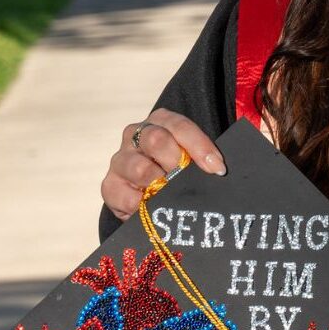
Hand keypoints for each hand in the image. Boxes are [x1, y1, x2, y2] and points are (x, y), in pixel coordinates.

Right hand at [101, 108, 225, 220]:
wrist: (149, 190)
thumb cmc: (178, 169)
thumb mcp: (191, 157)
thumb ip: (202, 158)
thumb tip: (218, 170)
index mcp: (161, 121)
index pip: (180, 126)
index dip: (200, 146)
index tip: (217, 168)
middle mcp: (137, 135)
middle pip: (156, 141)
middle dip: (178, 163)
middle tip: (189, 181)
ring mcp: (121, 159)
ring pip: (140, 168)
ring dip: (160, 184)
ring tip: (172, 195)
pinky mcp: (110, 185)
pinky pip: (123, 195)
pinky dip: (142, 204)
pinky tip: (154, 208)